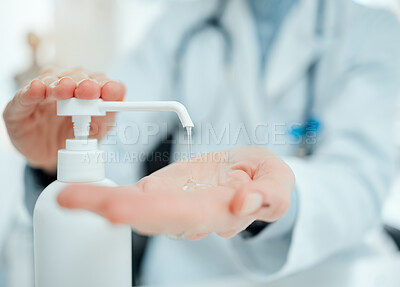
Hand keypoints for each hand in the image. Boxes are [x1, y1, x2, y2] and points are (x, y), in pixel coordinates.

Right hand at [3, 68, 124, 172]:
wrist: (50, 156)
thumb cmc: (75, 136)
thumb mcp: (97, 128)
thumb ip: (109, 112)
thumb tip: (118, 92)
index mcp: (86, 88)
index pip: (98, 80)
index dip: (105, 84)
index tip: (111, 90)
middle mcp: (65, 84)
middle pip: (76, 77)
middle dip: (83, 83)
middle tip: (89, 90)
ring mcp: (42, 93)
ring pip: (50, 81)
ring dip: (59, 84)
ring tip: (65, 89)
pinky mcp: (20, 106)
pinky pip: (24, 96)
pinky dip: (31, 91)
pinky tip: (37, 89)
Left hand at [58, 146, 294, 239]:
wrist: (252, 176)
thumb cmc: (267, 178)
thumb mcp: (278, 181)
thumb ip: (267, 194)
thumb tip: (244, 204)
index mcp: (217, 211)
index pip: (181, 215)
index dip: (149, 213)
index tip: (115, 209)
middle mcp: (188, 213)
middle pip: (147, 214)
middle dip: (109, 208)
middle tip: (70, 199)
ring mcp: (173, 202)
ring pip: (135, 206)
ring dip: (100, 202)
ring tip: (69, 195)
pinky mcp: (163, 190)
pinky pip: (134, 194)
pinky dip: (107, 195)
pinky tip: (82, 192)